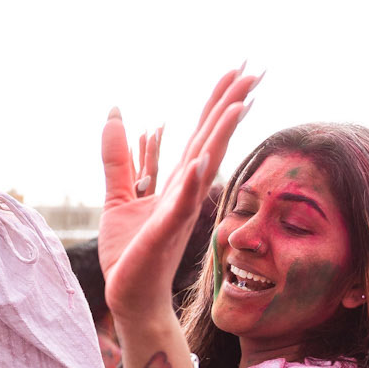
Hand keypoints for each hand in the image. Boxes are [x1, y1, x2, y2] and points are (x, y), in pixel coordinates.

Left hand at [99, 70, 258, 327]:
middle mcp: (185, 193)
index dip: (216, 103)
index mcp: (177, 183)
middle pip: (210, 141)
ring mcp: (178, 212)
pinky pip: (180, 205)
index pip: (200, 135)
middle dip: (230, 107)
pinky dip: (191, 183)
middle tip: (253, 72)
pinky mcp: (163, 233)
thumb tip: (115, 115)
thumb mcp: (117, 196)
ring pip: (204, 167)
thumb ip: (119, 158)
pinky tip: (200, 161)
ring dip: (220, 136)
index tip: (236, 71)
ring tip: (239, 104)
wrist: (130, 296)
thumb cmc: (130, 252)